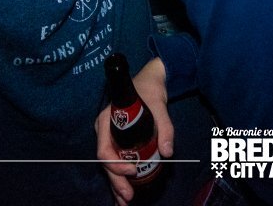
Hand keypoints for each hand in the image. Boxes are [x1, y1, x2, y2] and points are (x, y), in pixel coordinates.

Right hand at [95, 58, 172, 205]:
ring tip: (124, 201)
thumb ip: (164, 128)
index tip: (133, 170)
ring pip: (110, 164)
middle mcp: (105, 131)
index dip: (116, 164)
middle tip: (129, 196)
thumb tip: (168, 152)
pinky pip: (116, 160)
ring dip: (116, 183)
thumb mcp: (159, 106)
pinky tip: (126, 190)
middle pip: (106, 161)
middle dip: (116, 180)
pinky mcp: (118, 140)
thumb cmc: (149, 89)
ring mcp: (110, 136)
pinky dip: (120, 176)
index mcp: (107, 120)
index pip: (104, 149)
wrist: (150, 79)